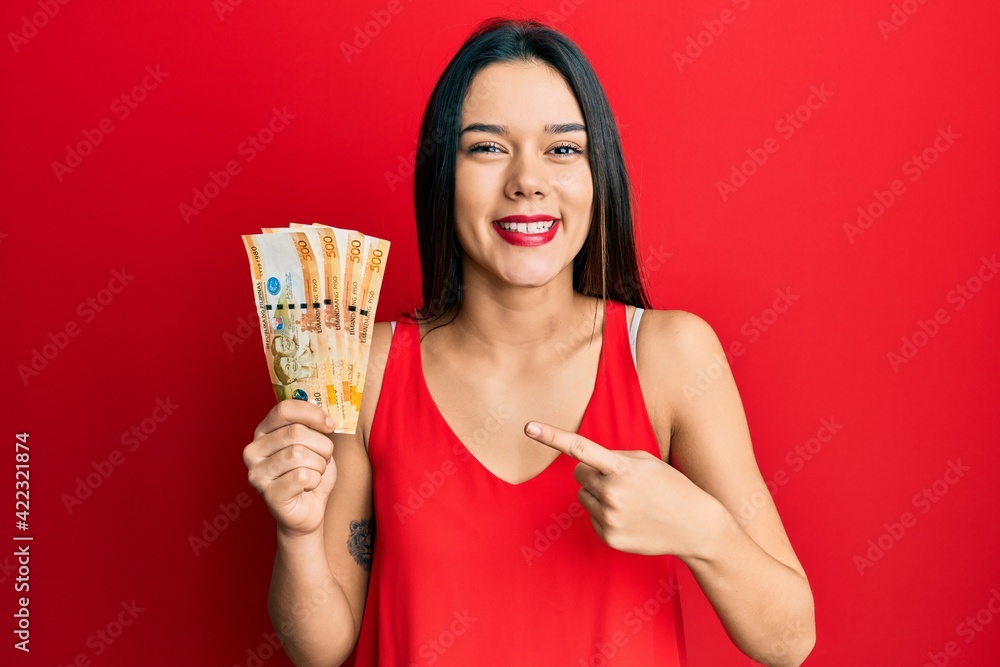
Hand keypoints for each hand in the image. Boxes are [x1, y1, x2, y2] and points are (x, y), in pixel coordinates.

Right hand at [244, 400, 337, 537]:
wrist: (307, 510)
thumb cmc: (310, 473)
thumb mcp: (315, 444)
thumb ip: (314, 426)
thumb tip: (325, 415)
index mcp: (263, 432)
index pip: (284, 409)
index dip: (312, 414)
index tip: (329, 425)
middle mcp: (253, 450)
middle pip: (296, 432)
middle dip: (321, 445)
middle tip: (324, 458)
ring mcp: (257, 473)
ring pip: (299, 454)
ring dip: (319, 464)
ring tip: (315, 473)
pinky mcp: (268, 494)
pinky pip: (302, 476)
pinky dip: (315, 480)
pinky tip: (308, 486)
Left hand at [524, 421, 721, 558]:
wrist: (696, 527)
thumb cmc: (671, 487)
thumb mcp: (646, 462)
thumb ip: (615, 458)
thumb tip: (585, 465)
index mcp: (621, 468)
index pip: (580, 448)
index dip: (552, 436)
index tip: (528, 427)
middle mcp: (612, 493)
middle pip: (579, 474)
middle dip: (593, 474)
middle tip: (620, 480)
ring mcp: (610, 517)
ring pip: (584, 496)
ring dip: (600, 495)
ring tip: (631, 501)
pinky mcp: (609, 537)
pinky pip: (593, 517)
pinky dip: (606, 515)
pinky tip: (631, 518)